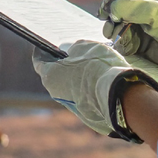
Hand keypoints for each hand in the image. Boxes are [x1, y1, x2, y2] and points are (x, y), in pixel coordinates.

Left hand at [32, 40, 157, 140]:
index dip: (44, 50)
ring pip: (71, 86)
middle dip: (62, 63)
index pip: (39, 60)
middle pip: (55, 75)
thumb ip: (73, 48)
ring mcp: (71, 105)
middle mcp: (55, 93)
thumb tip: (71, 51)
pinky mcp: (86, 113)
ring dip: (77, 76)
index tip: (48, 44)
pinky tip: (99, 78)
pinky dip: (87, 87)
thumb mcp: (84, 47)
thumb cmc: (98, 66)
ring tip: (90, 64)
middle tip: (73, 52)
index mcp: (49, 76)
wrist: (119, 94)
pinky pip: (84, 95)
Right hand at [99, 0, 157, 86]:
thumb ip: (141, 10)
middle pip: (123, 8)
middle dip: (113, 16)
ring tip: (114, 37)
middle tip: (109, 28)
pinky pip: (124, 41)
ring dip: (114, 30)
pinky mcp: (142, 47)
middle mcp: (151, 14)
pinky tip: (126, 48)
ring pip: (120, 25)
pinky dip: (120, 43)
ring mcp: (146, 31)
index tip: (107, 9)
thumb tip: (114, 8)